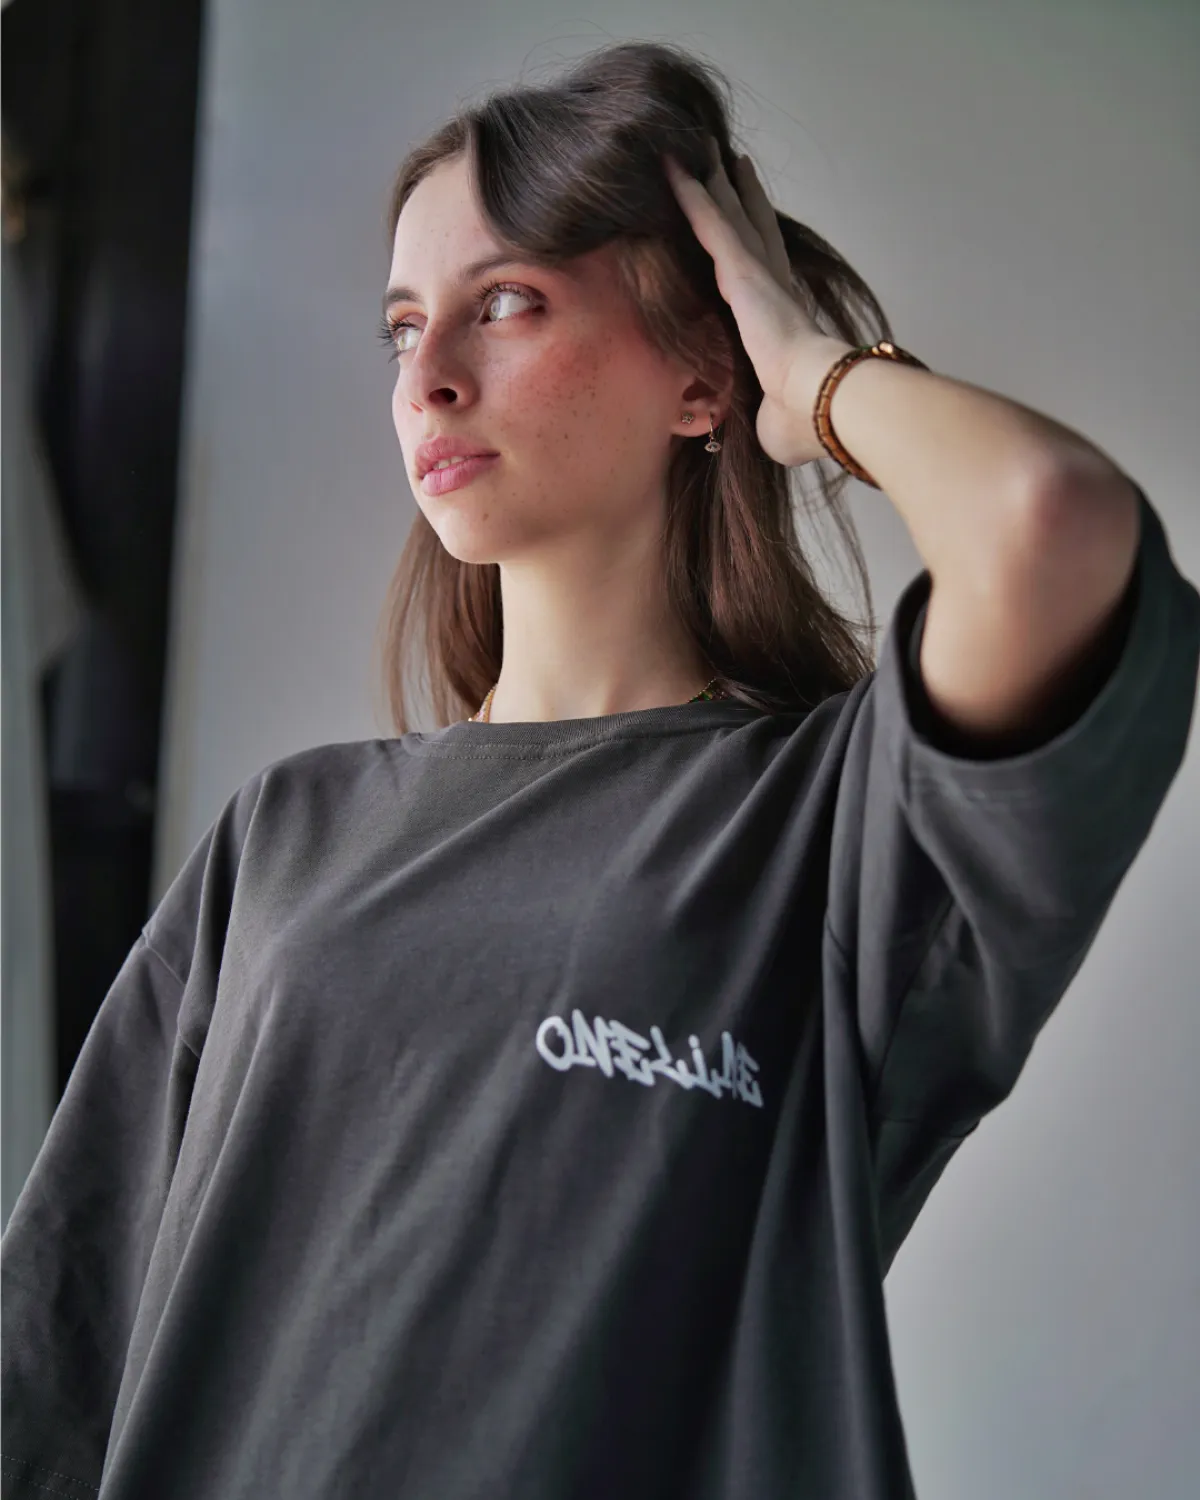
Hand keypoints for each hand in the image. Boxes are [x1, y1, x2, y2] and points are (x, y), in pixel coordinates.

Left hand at [663, 140, 848, 467]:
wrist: (817, 398)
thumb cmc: (804, 418)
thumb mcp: (776, 421)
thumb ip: (767, 416)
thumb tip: (768, 434)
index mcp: (784, 321)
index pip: (768, 274)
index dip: (760, 245)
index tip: (754, 223)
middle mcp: (773, 287)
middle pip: (752, 229)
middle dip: (741, 197)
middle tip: (731, 164)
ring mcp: (755, 274)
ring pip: (726, 216)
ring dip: (710, 183)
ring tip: (697, 150)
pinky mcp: (738, 268)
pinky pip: (705, 221)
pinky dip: (687, 193)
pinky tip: (668, 167)